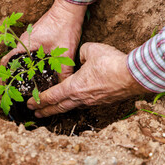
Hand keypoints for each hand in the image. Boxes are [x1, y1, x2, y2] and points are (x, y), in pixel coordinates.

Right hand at [1, 0, 86, 79]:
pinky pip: (26, 52)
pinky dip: (27, 61)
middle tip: (13, 89)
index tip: (2, 86)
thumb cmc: (64, 26)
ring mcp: (29, 38)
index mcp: (25, 45)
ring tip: (23, 83)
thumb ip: (64, 71)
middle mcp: (23, 41)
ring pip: (20, 56)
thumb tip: (64, 87)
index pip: (6, 61)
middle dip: (11, 75)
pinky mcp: (35, 37)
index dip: (2, 75)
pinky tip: (35, 70)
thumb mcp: (65, 52)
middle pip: (12, 61)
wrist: (69, 8)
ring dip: (19, 68)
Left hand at [27, 43, 151, 117]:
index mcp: (74, 86)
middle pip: (59, 107)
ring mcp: (92, 102)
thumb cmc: (111, 63)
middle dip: (45, 111)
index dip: (40, 100)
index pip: (52, 95)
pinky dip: (74, 105)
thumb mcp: (91, 50)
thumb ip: (81, 53)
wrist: (134, 75)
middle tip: (35, 114)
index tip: (30, 104)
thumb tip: (81, 58)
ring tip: (53, 111)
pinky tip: (75, 102)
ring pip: (72, 107)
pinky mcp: (103, 101)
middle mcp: (81, 98)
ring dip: (60, 109)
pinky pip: (84, 104)